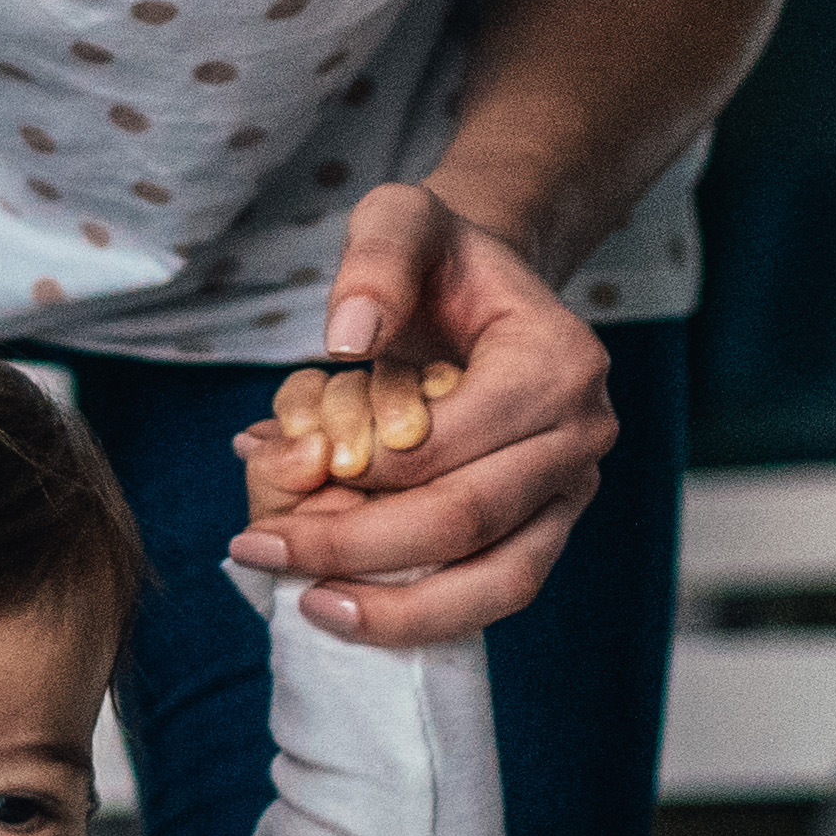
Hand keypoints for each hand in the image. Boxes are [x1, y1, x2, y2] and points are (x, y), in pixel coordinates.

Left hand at [233, 181, 618, 643]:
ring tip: (307, 607)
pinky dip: (422, 615)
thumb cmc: (436, 260)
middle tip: (255, 547)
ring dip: (395, 608)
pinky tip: (344, 612)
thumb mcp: (401, 220)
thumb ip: (376, 260)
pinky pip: (496, 592)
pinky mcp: (548, 528)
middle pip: (465, 518)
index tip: (273, 475)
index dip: (355, 472)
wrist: (480, 291)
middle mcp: (580, 434)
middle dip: (351, 545)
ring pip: (498, 579)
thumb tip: (348, 340)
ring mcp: (571, 489)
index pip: (444, 444)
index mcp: (557, 363)